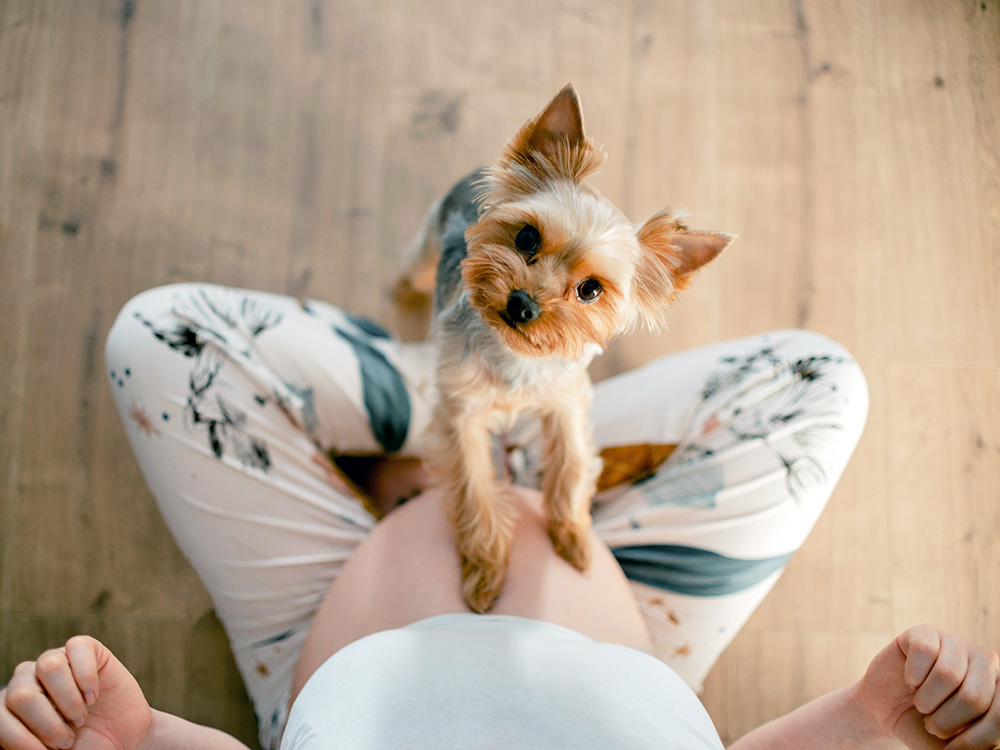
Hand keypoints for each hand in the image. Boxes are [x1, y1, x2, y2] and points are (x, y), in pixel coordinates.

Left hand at [0, 636, 152, 749]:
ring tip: (80, 718)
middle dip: (48, 724)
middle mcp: (28, 681)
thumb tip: (12, 746)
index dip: (18, 737)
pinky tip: (93, 697)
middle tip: (68, 739)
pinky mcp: (85, 650)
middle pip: (22, 693)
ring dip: (68, 699)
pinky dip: (87, 676)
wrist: (121, 740)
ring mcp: (57, 661)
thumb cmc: (82, 748)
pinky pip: (78, 647)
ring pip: (48, 665)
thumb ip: (30, 748)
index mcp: (10, 709)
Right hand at [856, 625, 999, 748]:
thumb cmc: (927, 729)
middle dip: (946, 721)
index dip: (975, 738)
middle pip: (974, 696)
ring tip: (922, 705)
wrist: (888, 710)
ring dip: (927, 700)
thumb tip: (986, 748)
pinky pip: (924, 650)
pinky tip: (911, 681)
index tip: (951, 749)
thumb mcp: (953, 747)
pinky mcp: (925, 633)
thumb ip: (974, 748)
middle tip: (933, 726)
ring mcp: (956, 643)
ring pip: (948, 673)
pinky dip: (913, 675)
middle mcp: (986, 663)